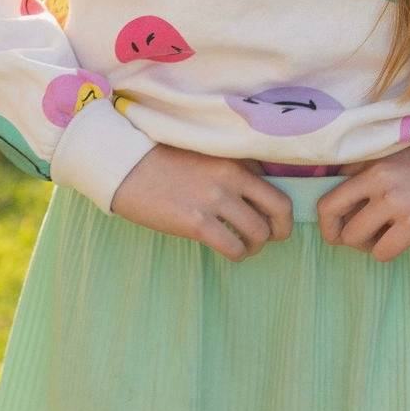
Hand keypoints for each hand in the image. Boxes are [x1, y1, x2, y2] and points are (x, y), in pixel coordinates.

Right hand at [110, 144, 293, 261]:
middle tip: (273, 237)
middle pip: (280, 208)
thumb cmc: (163, 161)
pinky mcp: (197, 222)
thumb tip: (253, 194)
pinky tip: (229, 251)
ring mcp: (215, 199)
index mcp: (234, 158)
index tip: (268, 213)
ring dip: (256, 245)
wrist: (127, 166)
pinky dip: (238, 255)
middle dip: (282, 229)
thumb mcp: (205, 155)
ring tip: (244, 246)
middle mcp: (231, 176)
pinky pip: (234, 248)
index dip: (275, 203)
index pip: (275, 183)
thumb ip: (231, 169)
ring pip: (259, 233)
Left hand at [317, 141, 409, 261]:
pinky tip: (397, 242)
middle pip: (334, 219)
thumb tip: (336, 194)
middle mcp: (380, 182)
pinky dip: (385, 253)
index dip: (327, 220)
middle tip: (356, 238)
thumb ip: (365, 170)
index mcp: (372, 165)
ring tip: (381, 237)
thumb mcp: (395, 157)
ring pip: (355, 238)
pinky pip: (382, 253)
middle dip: (340, 235)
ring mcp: (397, 204)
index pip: (329, 197)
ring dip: (365, 245)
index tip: (336, 228)